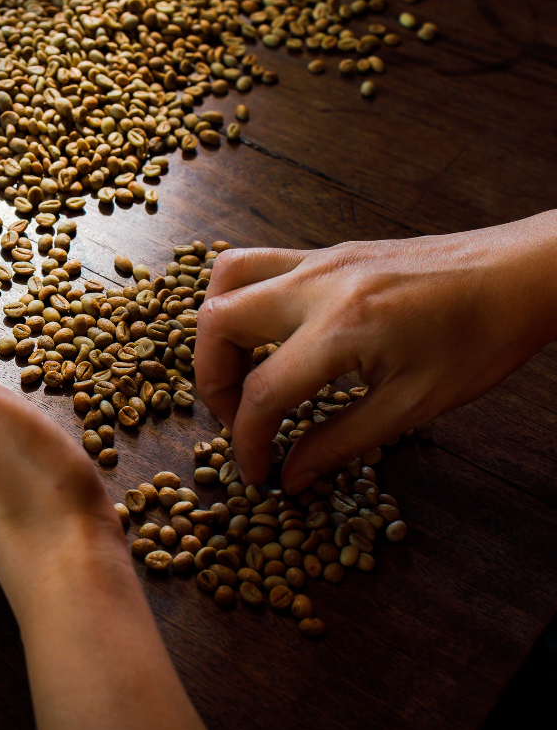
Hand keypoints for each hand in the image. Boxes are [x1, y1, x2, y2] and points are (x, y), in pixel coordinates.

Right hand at [194, 210, 556, 493]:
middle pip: (218, 322)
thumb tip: (292, 475)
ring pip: (225, 279)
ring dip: (216, 330)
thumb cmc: (479, 340)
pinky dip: (240, 300)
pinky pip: (255, 265)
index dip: (247, 440)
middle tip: (238, 415)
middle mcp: (317, 285)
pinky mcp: (325, 253)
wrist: (518, 276)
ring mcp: (318, 261)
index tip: (255, 469)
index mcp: (342, 330)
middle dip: (212, 380)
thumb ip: (340, 442)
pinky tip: (266, 335)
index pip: (263, 392)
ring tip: (240, 369)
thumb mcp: (413, 406)